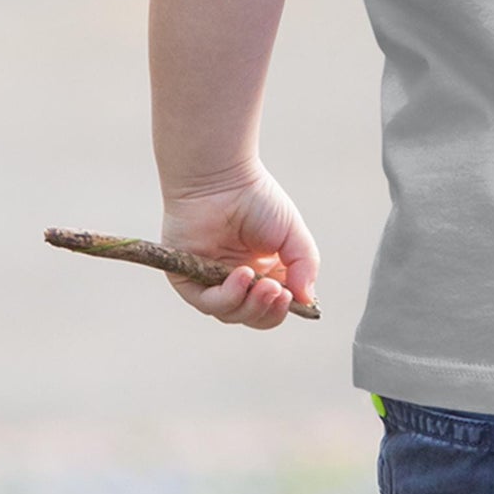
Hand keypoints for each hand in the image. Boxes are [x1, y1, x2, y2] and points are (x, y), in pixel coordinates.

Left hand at [159, 161, 320, 329]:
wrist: (222, 178)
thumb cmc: (256, 200)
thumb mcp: (292, 234)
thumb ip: (304, 265)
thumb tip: (306, 299)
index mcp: (262, 273)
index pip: (272, 307)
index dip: (283, 309)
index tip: (294, 298)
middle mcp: (236, 281)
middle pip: (253, 315)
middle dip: (268, 310)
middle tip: (279, 292)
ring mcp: (211, 281)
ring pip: (231, 313)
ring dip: (250, 305)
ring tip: (263, 284)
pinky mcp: (187, 278)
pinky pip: (206, 301)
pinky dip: (227, 296)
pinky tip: (241, 275)